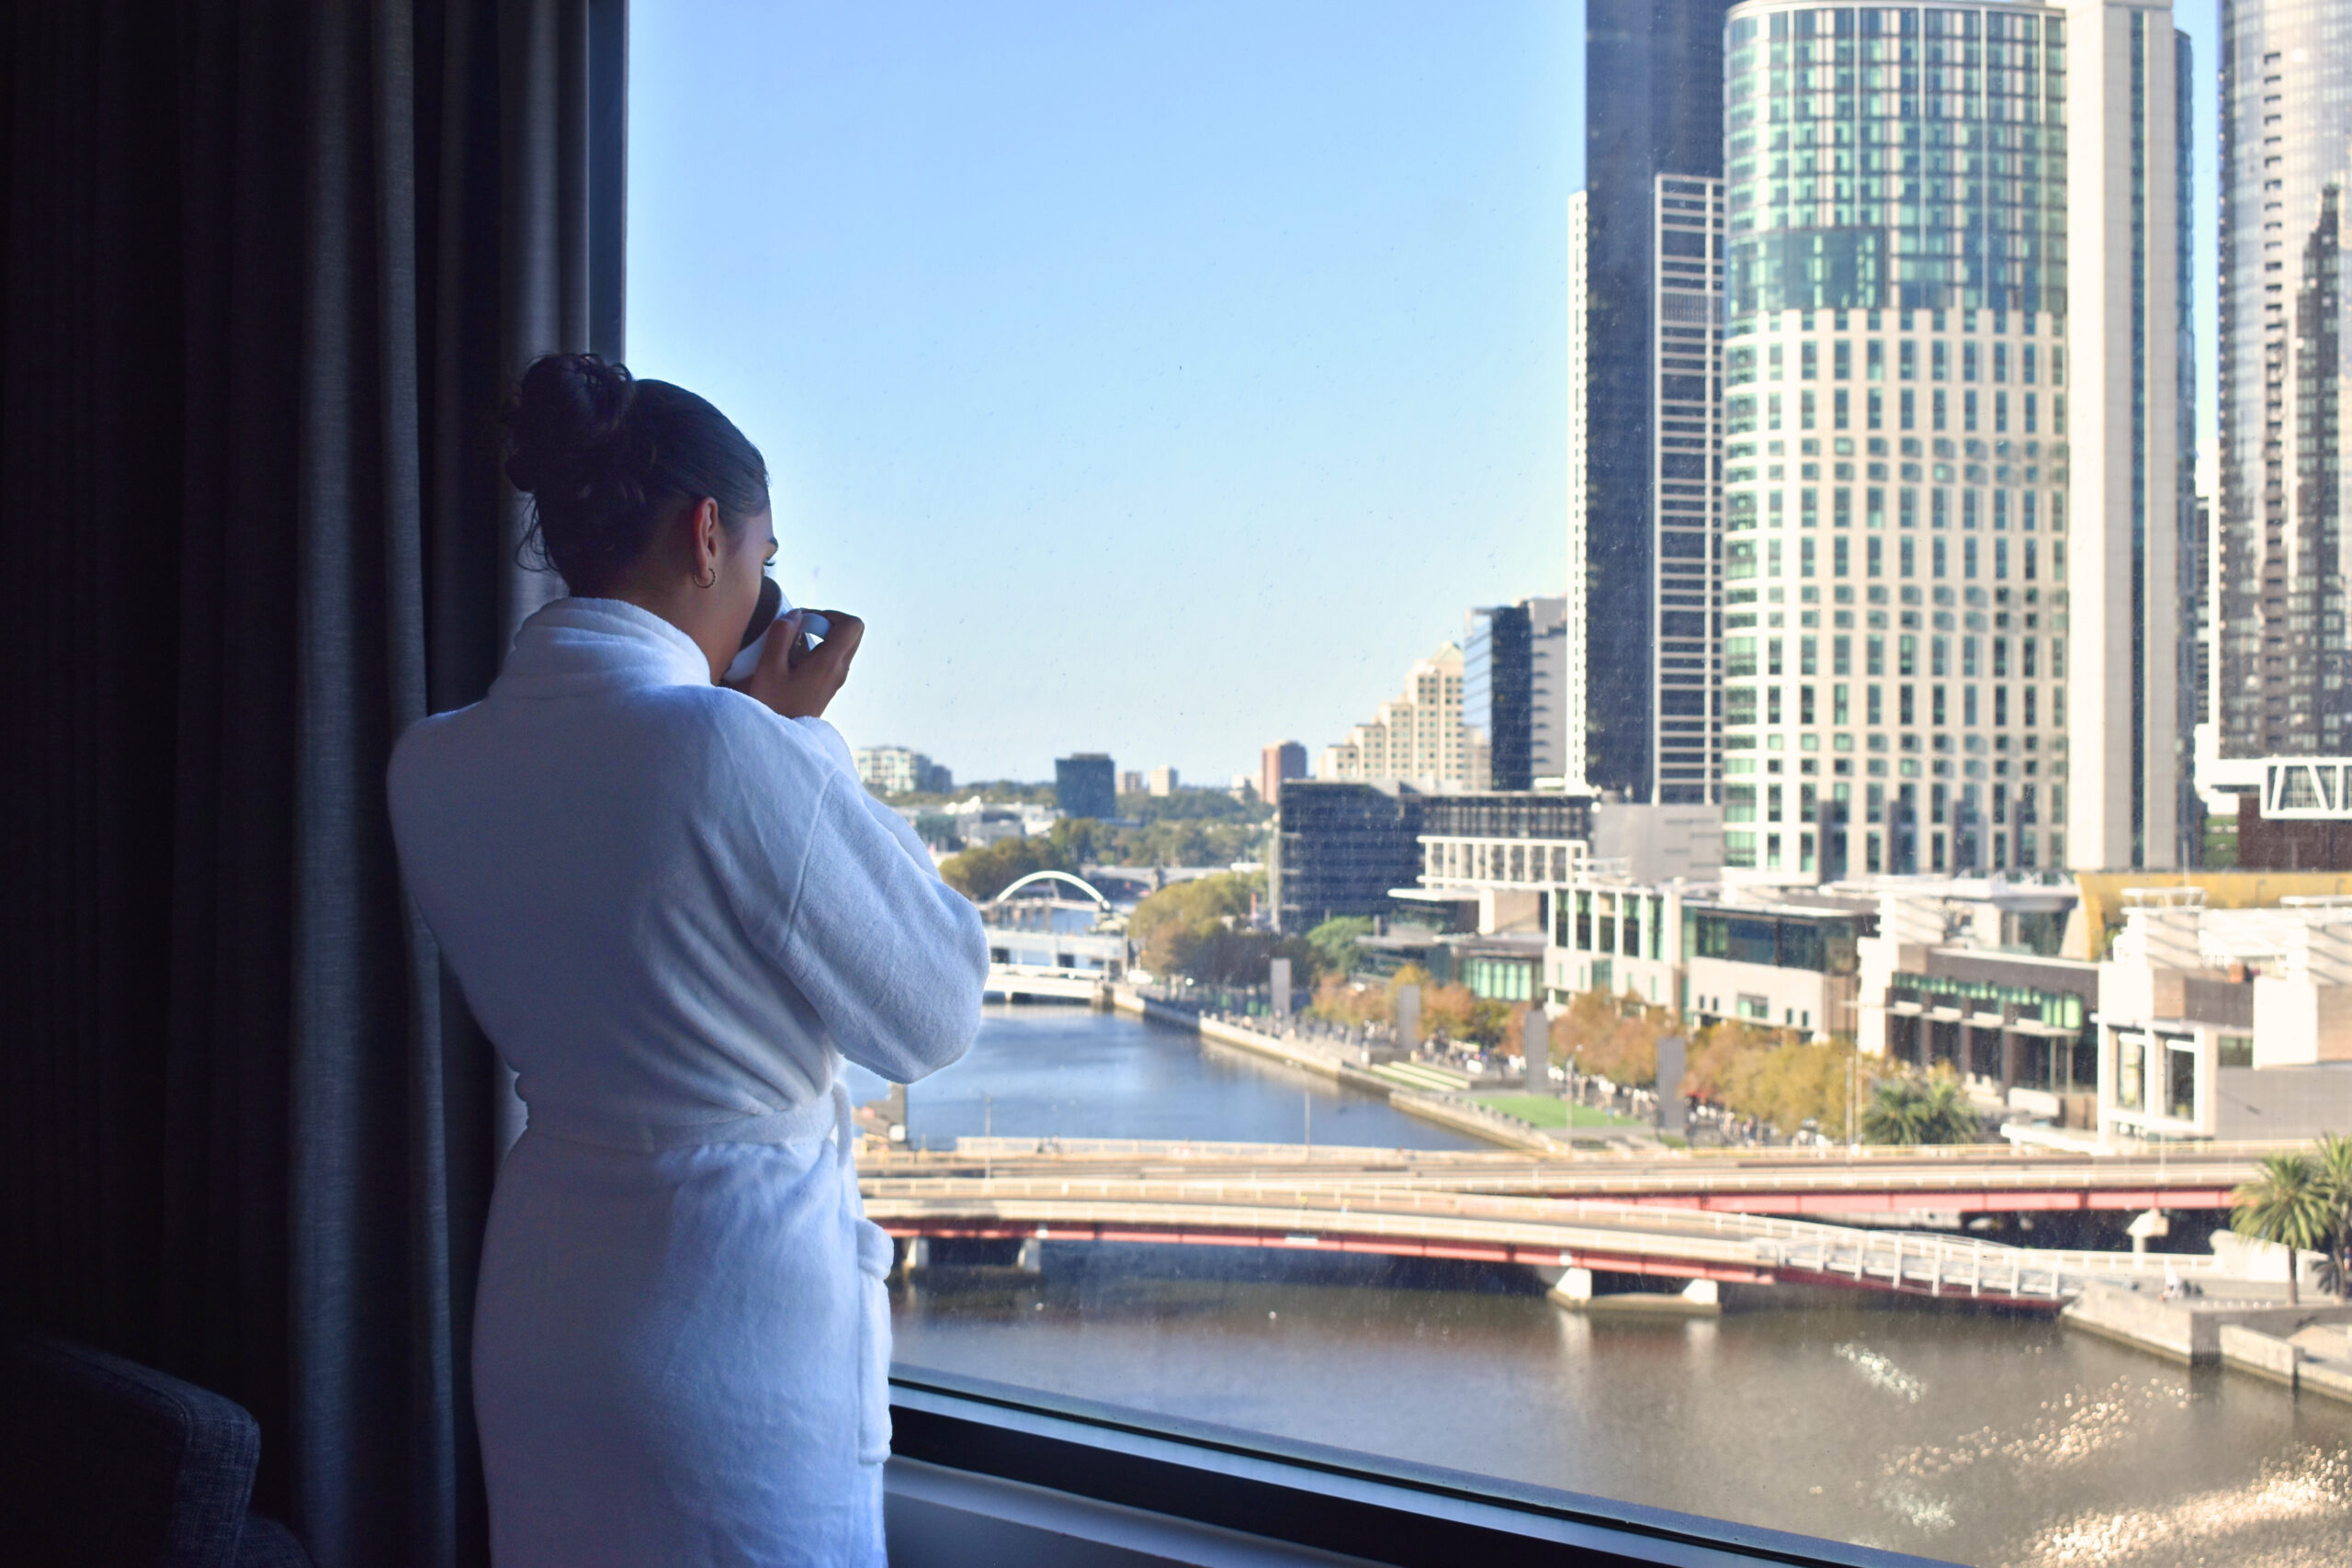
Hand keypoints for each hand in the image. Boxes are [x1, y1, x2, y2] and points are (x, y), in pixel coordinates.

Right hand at [728, 608, 863, 719]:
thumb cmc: (771, 706)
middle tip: (798, 631)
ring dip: (818, 637)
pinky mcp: (827, 686)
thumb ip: (781, 635)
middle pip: (851, 632)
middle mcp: (840, 671)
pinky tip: (789, 663)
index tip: (804, 622)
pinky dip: (813, 651)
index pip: (853, 625)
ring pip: (839, 645)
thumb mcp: (768, 667)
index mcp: (830, 664)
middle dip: (826, 623)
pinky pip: (829, 658)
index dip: (830, 614)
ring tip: (789, 648)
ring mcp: (836, 679)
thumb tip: (796, 614)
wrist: (778, 742)